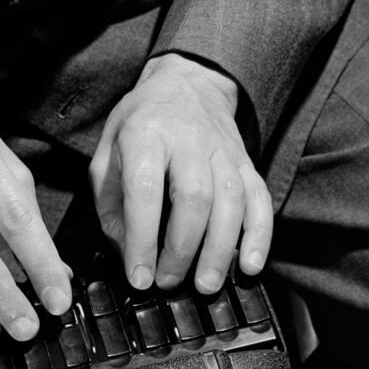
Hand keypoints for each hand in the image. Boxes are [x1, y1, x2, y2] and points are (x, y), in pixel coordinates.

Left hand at [89, 53, 272, 293]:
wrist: (188, 84)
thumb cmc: (142, 126)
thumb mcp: (108, 154)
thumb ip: (111, 205)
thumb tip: (129, 252)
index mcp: (145, 133)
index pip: (145, 189)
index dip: (142, 238)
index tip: (139, 276)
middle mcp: (189, 139)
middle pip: (195, 197)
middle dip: (183, 248)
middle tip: (170, 283)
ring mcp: (224, 151)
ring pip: (232, 201)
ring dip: (220, 250)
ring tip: (206, 284)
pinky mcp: (248, 164)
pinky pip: (260, 200)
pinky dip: (260, 236)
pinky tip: (250, 265)